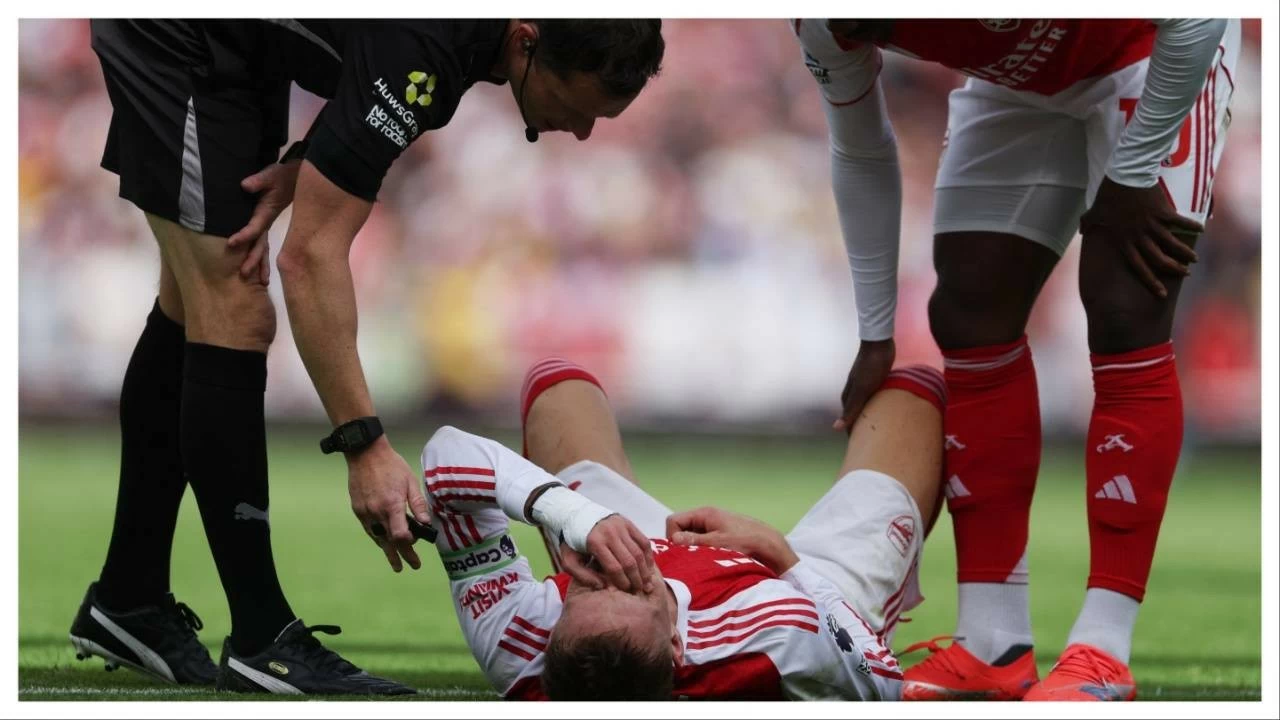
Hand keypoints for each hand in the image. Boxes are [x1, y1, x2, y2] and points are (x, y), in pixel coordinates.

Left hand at [228, 160, 302, 282]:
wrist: (296, 177)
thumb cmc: (282, 175)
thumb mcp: (271, 174)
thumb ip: (258, 181)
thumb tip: (245, 186)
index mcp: (266, 213)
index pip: (255, 228)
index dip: (244, 236)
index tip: (231, 243)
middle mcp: (267, 222)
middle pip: (260, 245)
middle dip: (253, 260)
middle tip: (243, 274)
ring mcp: (268, 225)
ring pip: (264, 248)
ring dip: (262, 264)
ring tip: (261, 283)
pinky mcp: (266, 223)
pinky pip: (263, 244)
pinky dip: (263, 258)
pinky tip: (262, 271)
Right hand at [347, 437, 431, 571]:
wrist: (365, 453)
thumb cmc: (392, 466)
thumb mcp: (410, 481)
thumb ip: (418, 504)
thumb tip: (426, 523)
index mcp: (391, 505)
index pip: (400, 535)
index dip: (409, 543)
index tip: (416, 544)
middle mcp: (376, 512)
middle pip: (390, 541)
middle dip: (402, 555)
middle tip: (413, 566)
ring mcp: (365, 512)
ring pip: (377, 538)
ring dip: (388, 551)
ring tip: (396, 564)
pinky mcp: (358, 510)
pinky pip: (369, 529)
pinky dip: (378, 537)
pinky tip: (384, 543)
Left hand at [559, 515, 654, 592]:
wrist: (576, 516)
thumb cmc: (573, 542)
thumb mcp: (569, 560)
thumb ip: (582, 576)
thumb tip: (603, 586)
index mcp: (595, 542)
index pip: (614, 567)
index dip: (622, 582)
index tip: (625, 591)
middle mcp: (610, 533)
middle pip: (629, 561)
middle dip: (636, 579)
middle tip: (639, 591)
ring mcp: (621, 526)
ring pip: (639, 552)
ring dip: (645, 570)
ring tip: (647, 583)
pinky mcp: (628, 523)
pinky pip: (643, 541)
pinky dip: (648, 556)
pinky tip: (648, 568)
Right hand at [666, 506, 799, 574]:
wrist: (770, 546)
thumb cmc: (745, 541)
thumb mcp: (717, 543)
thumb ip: (693, 541)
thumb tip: (673, 540)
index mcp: (704, 513)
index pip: (673, 521)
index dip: (673, 537)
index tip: (682, 552)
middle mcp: (706, 517)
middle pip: (681, 529)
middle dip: (682, 544)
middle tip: (691, 559)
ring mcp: (713, 526)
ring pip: (691, 537)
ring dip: (693, 549)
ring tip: (702, 561)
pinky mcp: (720, 536)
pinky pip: (702, 542)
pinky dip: (702, 551)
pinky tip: (710, 561)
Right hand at [835, 338, 894, 433]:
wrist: (879, 343)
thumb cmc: (871, 367)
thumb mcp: (862, 390)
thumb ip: (851, 409)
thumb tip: (835, 428)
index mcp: (848, 396)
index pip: (847, 420)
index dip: (852, 432)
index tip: (858, 447)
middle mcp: (853, 391)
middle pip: (855, 413)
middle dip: (860, 426)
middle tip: (869, 440)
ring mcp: (863, 385)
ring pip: (865, 405)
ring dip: (869, 415)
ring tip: (878, 426)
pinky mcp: (874, 379)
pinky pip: (875, 398)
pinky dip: (877, 405)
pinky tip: (885, 408)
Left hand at [1080, 177, 1201, 298]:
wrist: (1124, 177)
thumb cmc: (1107, 196)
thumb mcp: (1092, 213)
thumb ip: (1087, 225)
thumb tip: (1082, 230)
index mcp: (1123, 241)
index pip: (1138, 267)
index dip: (1151, 282)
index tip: (1162, 294)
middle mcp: (1139, 237)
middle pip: (1159, 260)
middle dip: (1174, 269)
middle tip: (1185, 274)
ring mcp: (1152, 225)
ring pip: (1172, 245)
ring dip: (1184, 253)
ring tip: (1193, 259)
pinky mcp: (1163, 212)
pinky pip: (1180, 222)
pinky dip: (1191, 226)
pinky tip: (1201, 230)